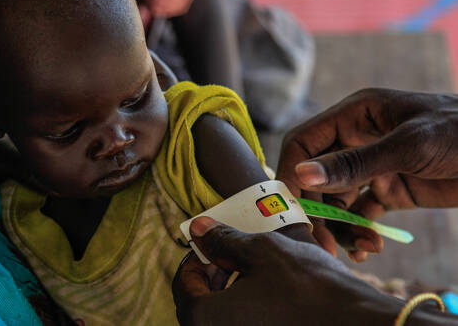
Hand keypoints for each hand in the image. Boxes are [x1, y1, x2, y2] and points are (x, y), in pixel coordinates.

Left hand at [172, 217, 405, 325]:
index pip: (184, 284)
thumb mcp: (262, 252)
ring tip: (253, 272)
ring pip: (221, 317)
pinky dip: (246, 310)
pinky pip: (242, 325)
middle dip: (212, 276)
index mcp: (205, 318)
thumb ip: (224, 241)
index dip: (196, 257)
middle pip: (199, 305)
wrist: (361, 325)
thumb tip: (198, 228)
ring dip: (228, 293)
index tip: (214, 244)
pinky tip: (269, 296)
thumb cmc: (309, 287)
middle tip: (232, 256)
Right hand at [277, 88, 457, 260]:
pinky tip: (368, 248)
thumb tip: (300, 175)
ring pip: (337, 199)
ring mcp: (372, 166)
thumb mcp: (407, 146)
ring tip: (363, 249)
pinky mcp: (389, 189)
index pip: (304, 141)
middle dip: (317, 208)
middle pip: (316, 176)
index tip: (292, 205)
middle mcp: (356, 139)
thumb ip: (353, 163)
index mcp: (354, 115)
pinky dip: (360, 232)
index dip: (292, 171)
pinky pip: (361, 213)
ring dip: (342, 226)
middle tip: (322, 241)